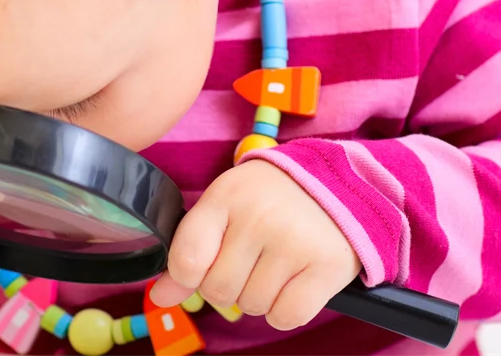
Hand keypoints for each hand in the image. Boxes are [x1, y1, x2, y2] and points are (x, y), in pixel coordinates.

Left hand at [147, 160, 362, 330]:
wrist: (340, 184)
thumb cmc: (271, 200)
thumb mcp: (225, 209)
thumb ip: (189, 252)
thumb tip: (160, 298)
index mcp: (227, 196)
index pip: (187, 260)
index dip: (188, 276)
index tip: (202, 268)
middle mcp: (260, 217)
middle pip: (219, 290)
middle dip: (230, 285)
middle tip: (252, 260)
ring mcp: (295, 242)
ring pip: (253, 306)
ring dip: (261, 297)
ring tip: (278, 265)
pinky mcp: (327, 267)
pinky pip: (286, 316)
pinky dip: (286, 310)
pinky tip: (295, 282)